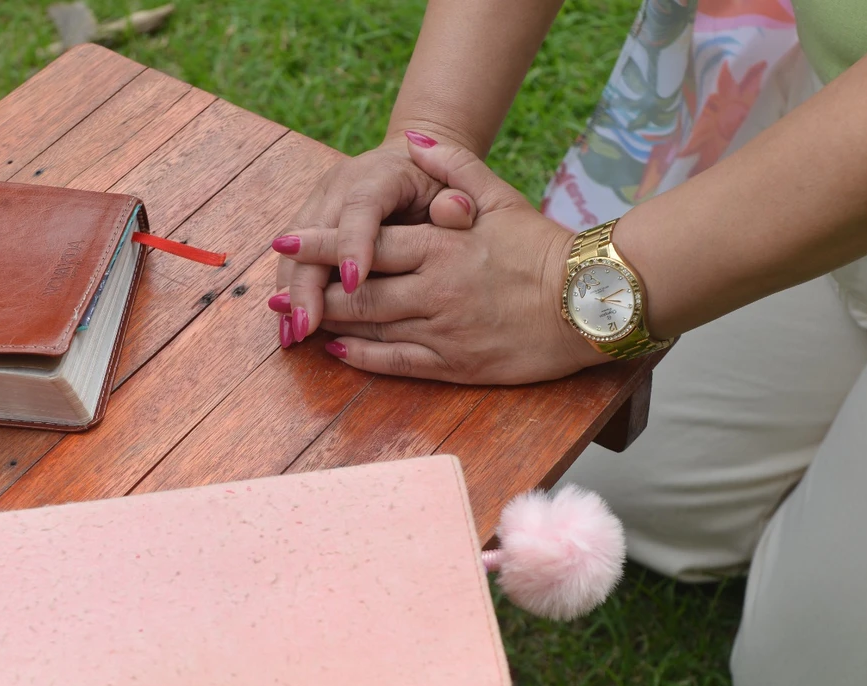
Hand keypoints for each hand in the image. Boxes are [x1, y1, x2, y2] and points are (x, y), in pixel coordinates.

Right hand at [272, 133, 478, 344]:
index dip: (353, 243)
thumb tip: (455, 209)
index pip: (360, 206)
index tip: (355, 283)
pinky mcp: (309, 226)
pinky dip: (291, 295)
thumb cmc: (439, 188)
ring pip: (296, 250)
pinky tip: (292, 329)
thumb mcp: (456, 190)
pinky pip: (293, 261)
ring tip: (294, 335)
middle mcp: (340, 187)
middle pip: (314, 233)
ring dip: (291, 294)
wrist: (413, 167)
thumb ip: (458, 202)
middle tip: (310, 325)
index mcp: (379, 175)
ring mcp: (319, 205)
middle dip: (308, 282)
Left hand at [273, 137, 609, 384]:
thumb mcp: (500, 197)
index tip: (287, 238)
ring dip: (329, 323)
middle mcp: (435, 290)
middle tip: (276, 291)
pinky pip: (396, 362)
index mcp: (442, 247)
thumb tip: (414, 140)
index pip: (369, 243)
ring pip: (371, 327)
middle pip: (359, 290)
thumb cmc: (542, 248)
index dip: (324, 243)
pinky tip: (338, 350)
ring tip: (297, 318)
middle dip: (313, 289)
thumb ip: (454, 166)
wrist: (590, 303)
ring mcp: (443, 331)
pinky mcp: (456, 365)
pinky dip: (362, 356)